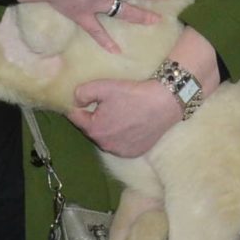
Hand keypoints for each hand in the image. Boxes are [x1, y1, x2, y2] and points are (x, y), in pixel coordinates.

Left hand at [67, 77, 183, 157]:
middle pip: (91, 129)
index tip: (83, 100)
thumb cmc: (133, 94)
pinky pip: (120, 144)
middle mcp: (105, 145)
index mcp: (95, 130)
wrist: (163, 103)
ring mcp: (120, 151)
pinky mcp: (134, 152)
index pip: (76, 118)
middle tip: (104, 105)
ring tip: (117, 114)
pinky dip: (120, 136)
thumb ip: (82, 93)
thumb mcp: (104, 86)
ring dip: (107, 128)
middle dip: (93, 118)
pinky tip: (128, 124)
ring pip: (106, 138)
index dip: (78, 107)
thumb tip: (75, 101)